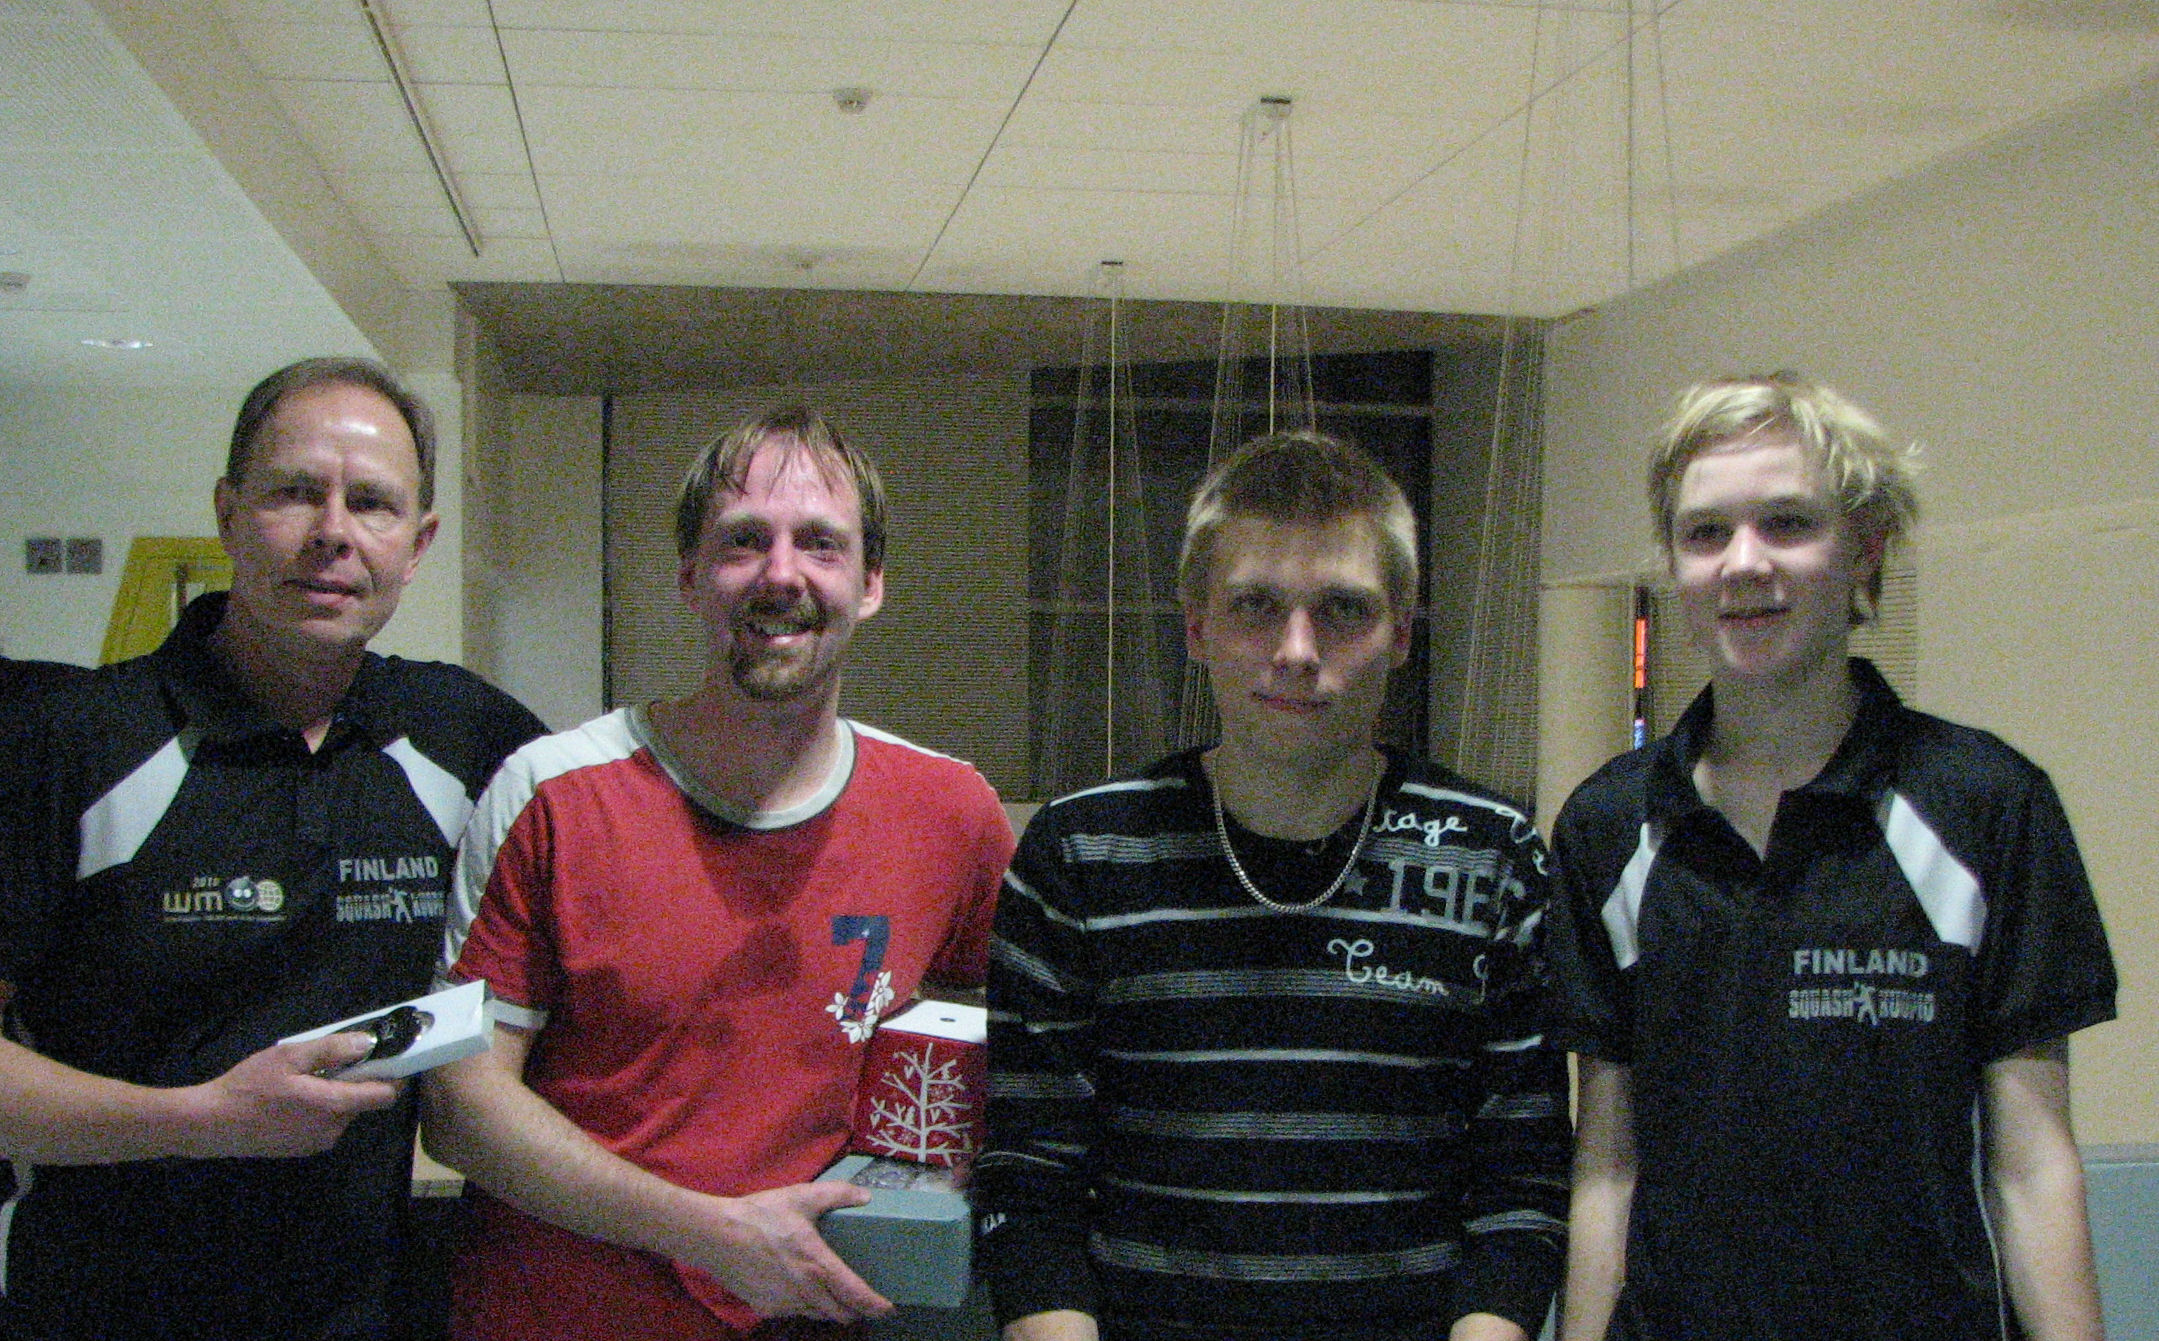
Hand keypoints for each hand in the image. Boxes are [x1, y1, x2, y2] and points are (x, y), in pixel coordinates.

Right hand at [175, 1032, 400, 1157]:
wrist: (211, 1124)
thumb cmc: (249, 1086)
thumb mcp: (289, 1057)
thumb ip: (332, 1050)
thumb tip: (368, 1043)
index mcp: (334, 1106)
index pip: (385, 1095)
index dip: (391, 1075)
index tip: (384, 1058)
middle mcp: (333, 1130)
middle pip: (363, 1102)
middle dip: (356, 1081)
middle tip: (330, 1061)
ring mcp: (317, 1143)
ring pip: (343, 1113)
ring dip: (335, 1094)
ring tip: (304, 1079)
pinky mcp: (302, 1149)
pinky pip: (325, 1124)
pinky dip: (320, 1108)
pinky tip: (293, 1098)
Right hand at [686, 1181, 892, 1321]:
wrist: (715, 1235)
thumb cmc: (759, 1216)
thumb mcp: (801, 1196)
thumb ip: (836, 1194)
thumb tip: (865, 1195)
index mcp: (817, 1265)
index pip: (855, 1294)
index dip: (875, 1305)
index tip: (888, 1309)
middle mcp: (804, 1291)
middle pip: (840, 1313)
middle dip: (855, 1311)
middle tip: (864, 1302)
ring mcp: (783, 1304)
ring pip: (817, 1315)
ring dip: (830, 1309)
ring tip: (835, 1296)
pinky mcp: (765, 1308)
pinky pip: (793, 1312)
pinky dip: (803, 1306)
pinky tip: (800, 1290)